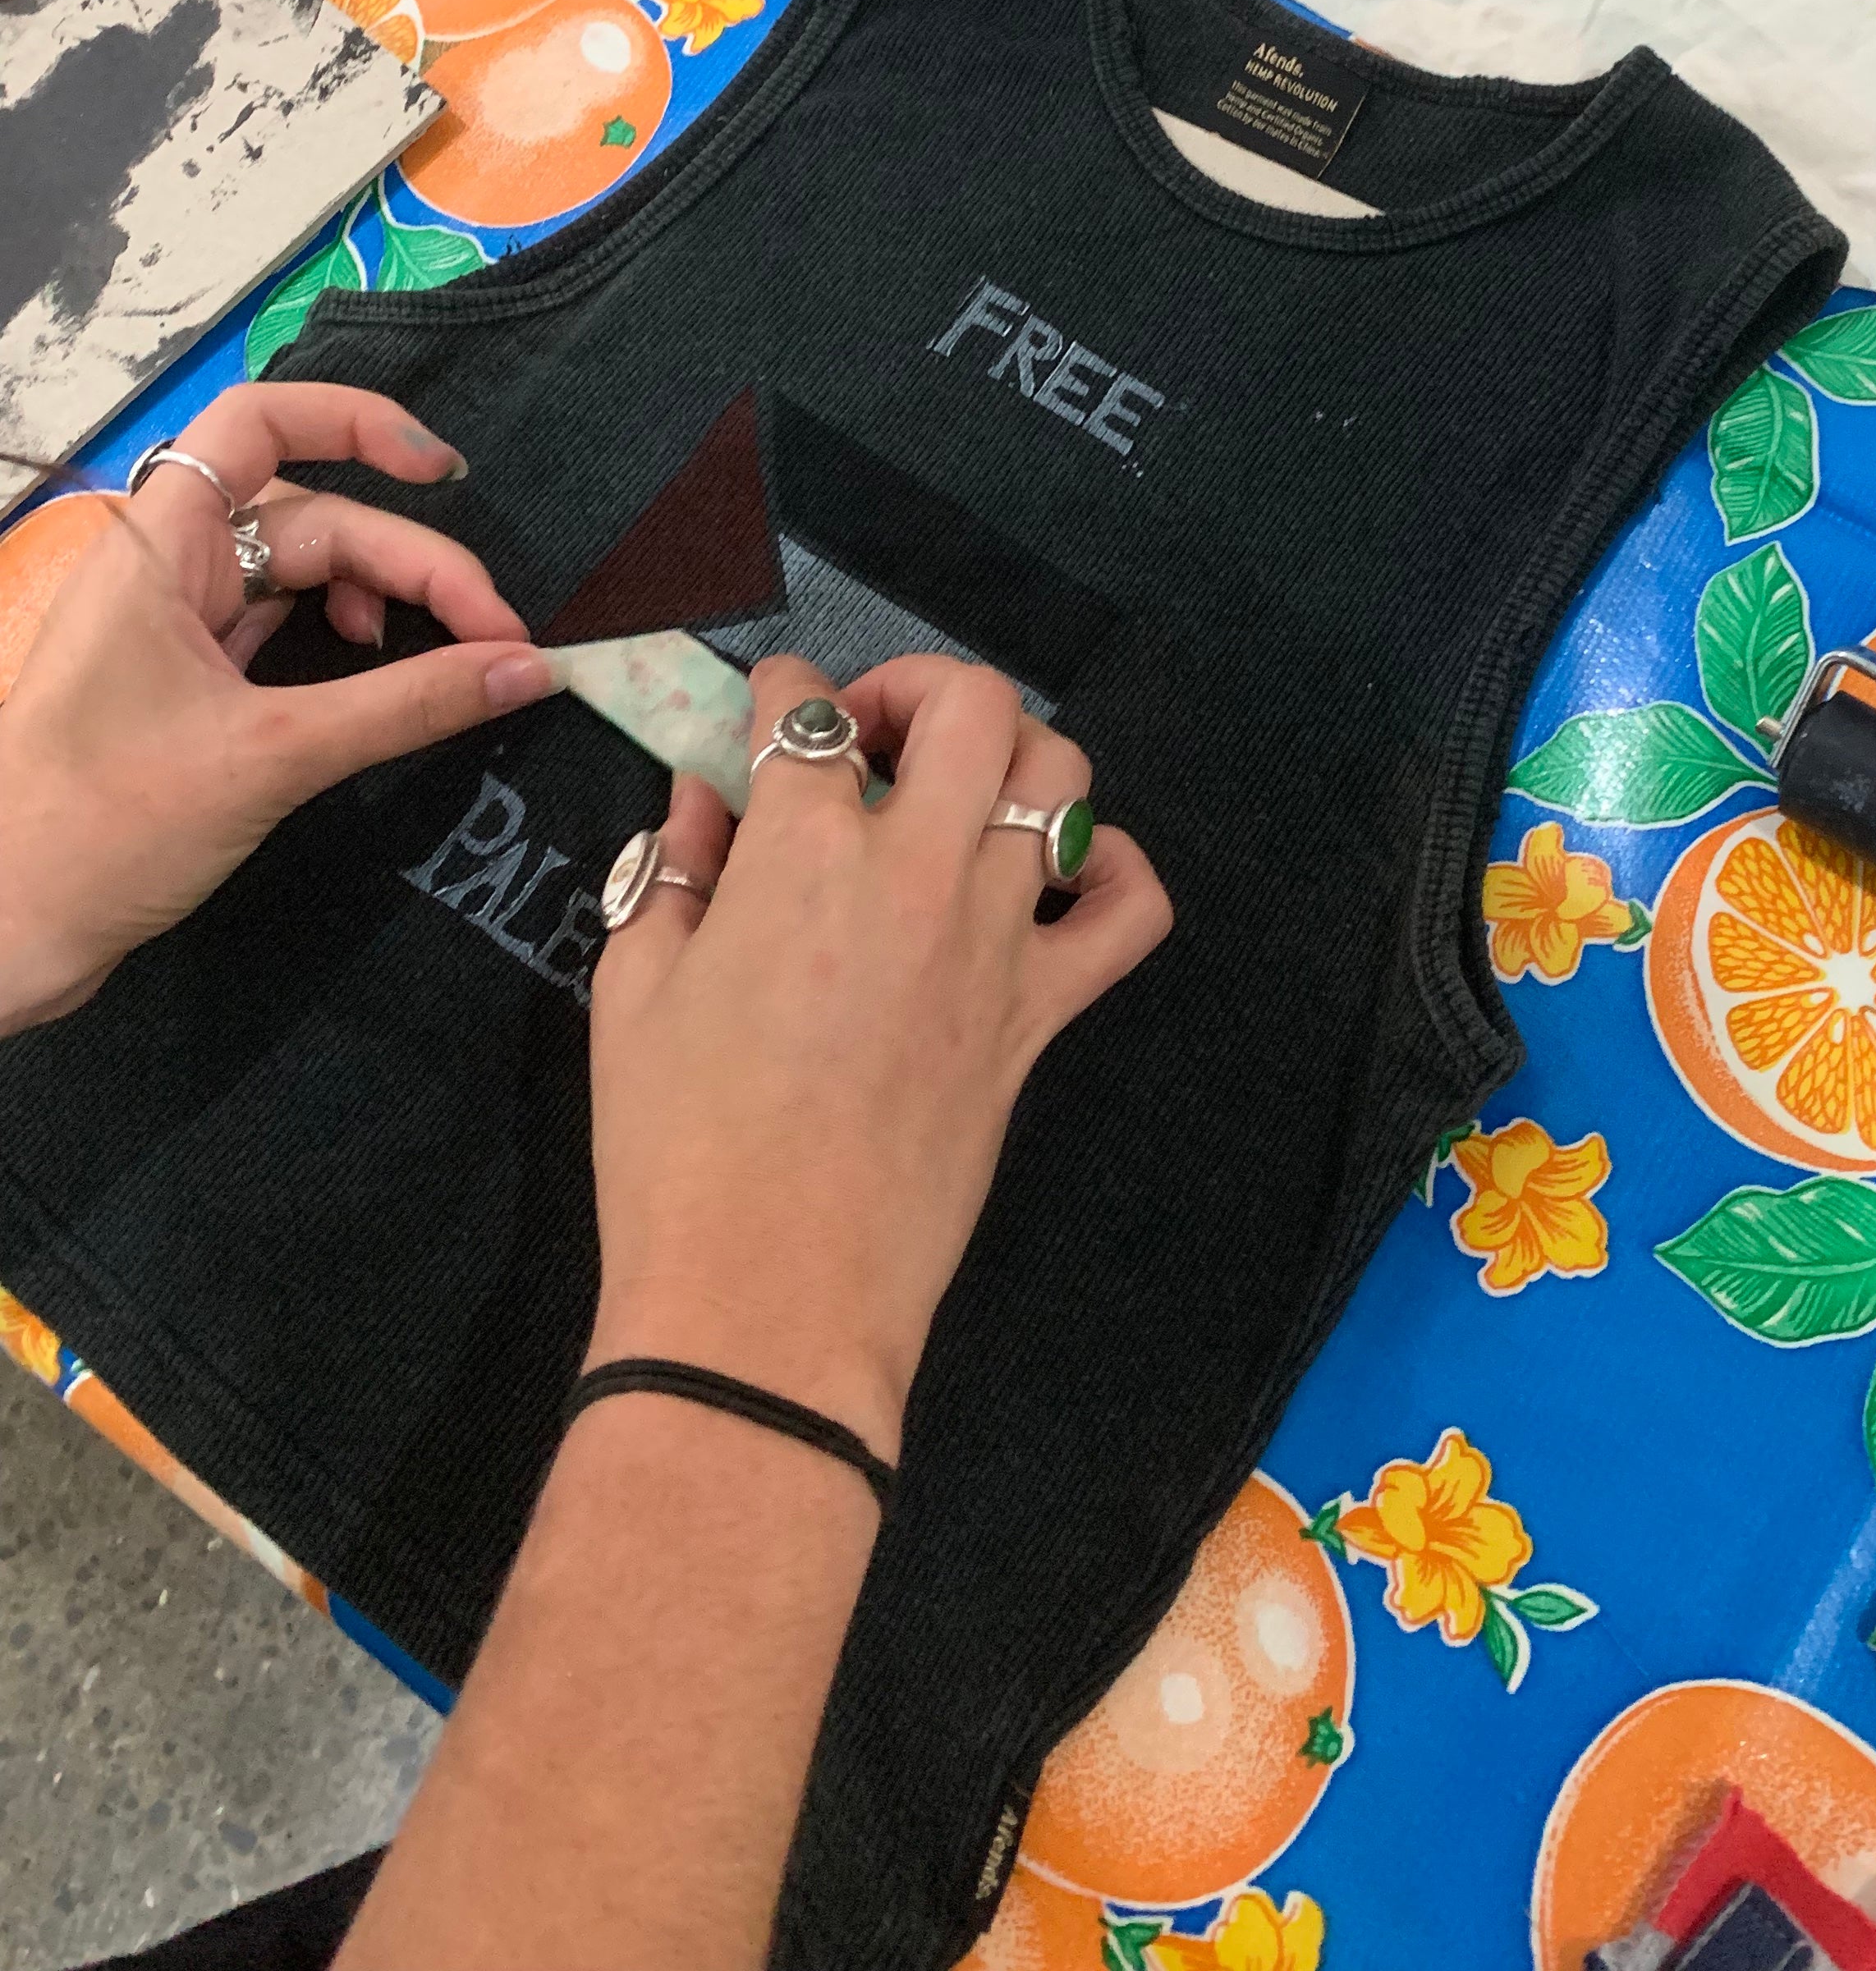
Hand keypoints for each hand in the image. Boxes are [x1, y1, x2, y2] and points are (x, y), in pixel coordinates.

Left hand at [0, 383, 551, 1032]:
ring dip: (388, 603)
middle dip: (413, 564)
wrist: (3, 934)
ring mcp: (175, 624)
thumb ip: (408, 704)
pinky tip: (388, 682)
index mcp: (158, 547)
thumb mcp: (271, 758)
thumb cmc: (106, 827)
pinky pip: (286, 629)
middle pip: (314, 517)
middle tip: (501, 640)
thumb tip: (533, 667)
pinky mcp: (187, 682)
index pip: (260, 424)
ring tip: (456, 661)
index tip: (445, 472)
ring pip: (306, 574)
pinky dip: (349, 645)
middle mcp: (166, 566)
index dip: (358, 423)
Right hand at [585, 654, 1172, 1460]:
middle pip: (966, 705)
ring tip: (951, 797)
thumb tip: (705, 795)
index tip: (767, 719)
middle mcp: (915, 872)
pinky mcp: (1043, 1013)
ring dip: (1007, 758)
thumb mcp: (633, 990)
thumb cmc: (676, 1149)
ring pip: (1057, 777)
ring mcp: (994, 940)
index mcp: (801, 854)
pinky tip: (1060, 874)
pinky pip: (1128, 912)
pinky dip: (1111, 869)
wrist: (767, 1299)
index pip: (805, 710)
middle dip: (913, 688)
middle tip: (866, 743)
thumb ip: (675, 870)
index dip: (779, 695)